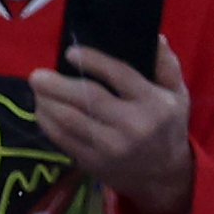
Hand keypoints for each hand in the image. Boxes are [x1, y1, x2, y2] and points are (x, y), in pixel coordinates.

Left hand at [31, 40, 194, 213]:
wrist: (162, 175)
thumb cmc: (167, 126)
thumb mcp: (178, 94)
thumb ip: (167, 65)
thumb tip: (155, 37)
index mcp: (152, 102)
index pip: (119, 76)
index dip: (93, 62)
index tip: (70, 53)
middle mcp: (131, 124)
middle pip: (88, 99)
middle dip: (58, 85)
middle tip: (36, 75)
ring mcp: (110, 146)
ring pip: (70, 121)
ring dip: (47, 104)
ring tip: (36, 90)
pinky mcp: (92, 162)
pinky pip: (63, 141)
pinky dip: (48, 124)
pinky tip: (41, 111)